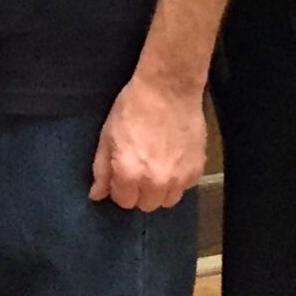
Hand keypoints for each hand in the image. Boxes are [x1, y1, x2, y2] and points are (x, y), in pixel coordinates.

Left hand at [89, 68, 205, 211]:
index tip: (120, 175)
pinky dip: (178, 180)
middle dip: (138, 192)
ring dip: (159, 190)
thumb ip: (101, 170)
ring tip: (155, 168)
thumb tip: (97, 194)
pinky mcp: (198, 169)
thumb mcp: (107, 137)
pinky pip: (185, 187)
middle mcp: (156, 182)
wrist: (168, 90)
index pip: (123, 201)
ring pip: (168, 200)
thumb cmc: (133, 109)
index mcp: (130, 174)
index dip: (119, 188)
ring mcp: (180, 178)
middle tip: (137, 170)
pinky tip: (172, 161)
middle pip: (146, 205)